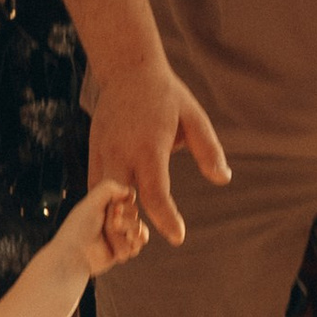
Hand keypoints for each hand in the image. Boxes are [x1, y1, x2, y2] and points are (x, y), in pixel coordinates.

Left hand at [62, 180, 148, 279]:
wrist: (76, 255)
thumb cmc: (80, 228)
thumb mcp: (92, 201)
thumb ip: (109, 188)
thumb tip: (129, 191)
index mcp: (104, 205)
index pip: (128, 197)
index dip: (126, 203)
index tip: (115, 209)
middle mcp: (111, 218)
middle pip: (134, 213)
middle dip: (127, 220)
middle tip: (114, 225)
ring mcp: (117, 235)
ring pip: (139, 228)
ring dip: (134, 232)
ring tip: (127, 237)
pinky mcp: (121, 249)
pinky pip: (138, 244)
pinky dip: (134, 245)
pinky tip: (125, 246)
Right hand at [90, 60, 231, 245]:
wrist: (127, 70)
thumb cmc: (167, 96)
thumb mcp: (194, 118)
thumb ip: (209, 150)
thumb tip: (223, 179)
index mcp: (148, 147)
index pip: (155, 193)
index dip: (166, 219)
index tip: (178, 237)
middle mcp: (121, 153)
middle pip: (117, 203)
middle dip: (126, 229)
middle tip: (141, 246)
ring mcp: (103, 153)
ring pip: (99, 199)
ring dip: (111, 222)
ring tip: (128, 242)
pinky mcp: (93, 152)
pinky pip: (94, 187)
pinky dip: (102, 206)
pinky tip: (115, 220)